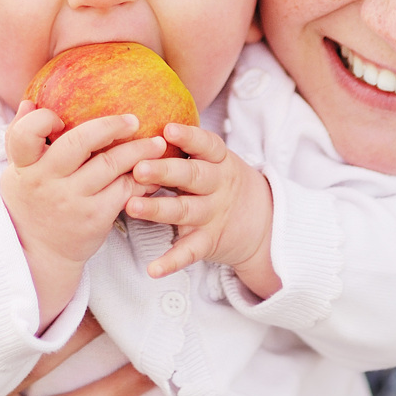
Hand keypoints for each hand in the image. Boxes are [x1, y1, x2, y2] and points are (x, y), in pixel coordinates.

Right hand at [2, 102, 165, 325]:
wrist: (40, 254)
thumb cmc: (32, 203)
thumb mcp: (17, 173)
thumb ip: (21, 138)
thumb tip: (31, 102)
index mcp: (23, 167)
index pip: (24, 134)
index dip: (42, 120)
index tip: (60, 117)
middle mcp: (46, 182)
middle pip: (79, 142)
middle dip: (110, 126)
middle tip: (133, 120)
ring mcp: (72, 200)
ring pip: (111, 164)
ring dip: (139, 150)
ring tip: (156, 143)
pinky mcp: (95, 217)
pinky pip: (124, 189)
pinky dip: (142, 178)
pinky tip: (151, 173)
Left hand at [127, 123, 279, 296]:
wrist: (263, 223)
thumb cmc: (221, 182)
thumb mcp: (213, 161)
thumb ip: (184, 147)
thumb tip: (137, 125)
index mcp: (218, 161)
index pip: (206, 145)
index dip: (189, 137)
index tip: (168, 129)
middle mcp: (217, 186)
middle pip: (193, 176)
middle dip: (165, 171)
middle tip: (139, 168)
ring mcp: (213, 214)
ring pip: (185, 210)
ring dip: (158, 209)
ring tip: (132, 206)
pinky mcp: (208, 242)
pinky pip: (189, 252)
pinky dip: (171, 261)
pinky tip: (152, 269)